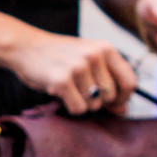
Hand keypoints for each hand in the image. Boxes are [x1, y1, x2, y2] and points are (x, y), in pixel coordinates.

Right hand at [6, 29, 136, 114]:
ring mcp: (78, 67)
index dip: (124, 97)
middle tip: (82, 92)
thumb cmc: (61, 57)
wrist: (26, 47)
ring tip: (70, 88)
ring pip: (94, 104)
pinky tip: (61, 92)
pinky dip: (71, 107)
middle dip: (99, 102)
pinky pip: (78, 108)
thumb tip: (124, 110)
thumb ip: (108, 82)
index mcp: (106, 48)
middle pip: (111, 96)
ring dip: (83, 103)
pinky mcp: (62, 80)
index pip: (130, 82)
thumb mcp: (89, 62)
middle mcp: (95, 56)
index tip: (114, 102)